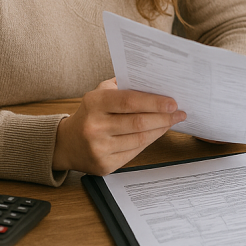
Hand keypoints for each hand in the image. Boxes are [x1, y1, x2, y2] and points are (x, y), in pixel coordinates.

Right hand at [52, 78, 186, 174]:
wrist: (66, 144)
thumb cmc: (90, 114)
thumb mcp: (100, 93)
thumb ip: (124, 85)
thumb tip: (154, 81)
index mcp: (94, 103)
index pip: (130, 101)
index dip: (154, 102)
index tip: (173, 102)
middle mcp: (95, 126)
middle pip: (138, 122)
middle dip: (163, 117)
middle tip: (179, 112)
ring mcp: (99, 148)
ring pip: (140, 139)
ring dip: (160, 130)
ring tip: (171, 122)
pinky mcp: (104, 165)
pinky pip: (135, 153)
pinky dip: (149, 142)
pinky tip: (157, 133)